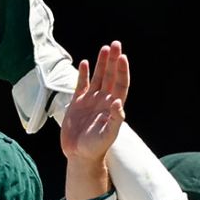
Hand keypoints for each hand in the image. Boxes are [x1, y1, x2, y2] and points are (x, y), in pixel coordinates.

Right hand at [59, 41, 128, 163]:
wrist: (79, 155)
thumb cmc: (96, 147)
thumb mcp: (108, 134)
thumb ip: (115, 119)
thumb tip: (118, 102)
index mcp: (113, 106)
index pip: (120, 84)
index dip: (122, 71)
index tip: (122, 57)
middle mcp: (103, 100)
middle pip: (110, 76)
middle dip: (113, 61)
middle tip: (115, 44)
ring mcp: (90, 101)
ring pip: (97, 77)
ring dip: (101, 63)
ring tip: (104, 48)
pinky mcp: (77, 104)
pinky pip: (81, 85)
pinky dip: (83, 74)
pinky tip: (84, 63)